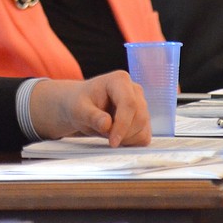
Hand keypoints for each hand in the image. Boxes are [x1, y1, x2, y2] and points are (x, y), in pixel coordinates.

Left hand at [28, 70, 150, 147]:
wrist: (82, 106)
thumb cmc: (80, 104)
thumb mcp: (78, 110)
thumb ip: (92, 116)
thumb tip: (106, 124)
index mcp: (119, 80)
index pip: (129, 103)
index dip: (122, 125)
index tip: (113, 142)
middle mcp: (134, 89)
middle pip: (139, 117)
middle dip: (122, 133)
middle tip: (102, 134)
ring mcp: (141, 104)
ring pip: (142, 128)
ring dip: (125, 138)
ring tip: (106, 131)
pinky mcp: (143, 119)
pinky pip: (144, 136)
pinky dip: (131, 142)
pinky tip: (116, 136)